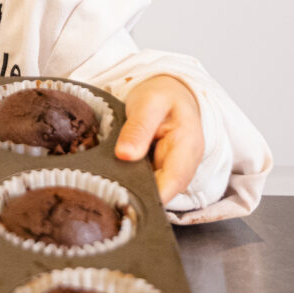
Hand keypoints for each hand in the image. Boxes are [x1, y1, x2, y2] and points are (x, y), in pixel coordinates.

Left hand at [114, 75, 203, 204]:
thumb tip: (125, 155)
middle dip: (136, 196)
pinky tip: (114, 179)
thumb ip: (138, 127)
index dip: (150, 196)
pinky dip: (131, 184)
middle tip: (106, 192)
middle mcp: (185, 166)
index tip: (122, 197)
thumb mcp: (149, 103)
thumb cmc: (162, 97)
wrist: (170, 95)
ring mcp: (173, 173)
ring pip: (153, 192)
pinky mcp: (161, 174)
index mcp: (187, 147)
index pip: (172, 182)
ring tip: (106, 184)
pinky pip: (147, 186)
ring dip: (132, 191)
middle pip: (161, 192)